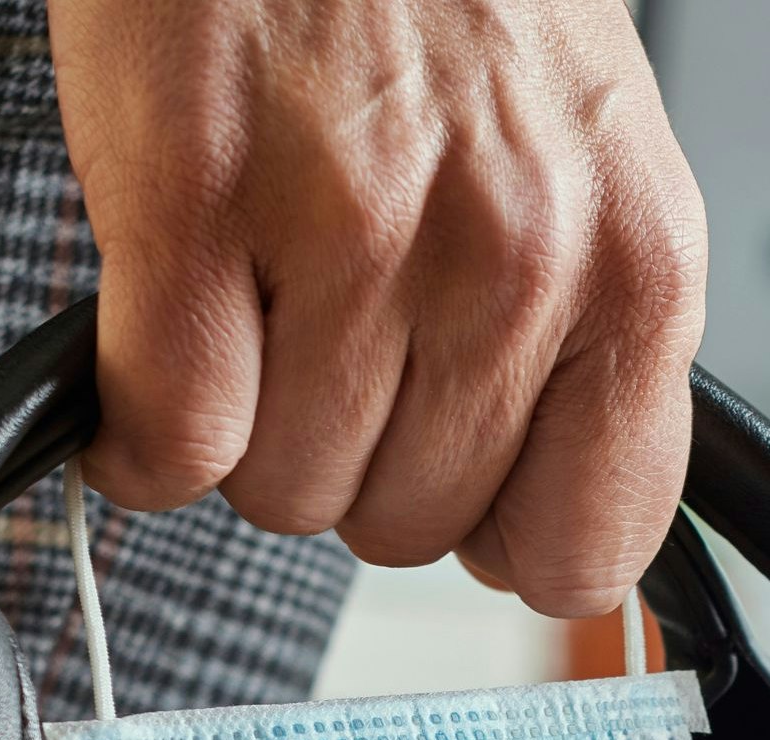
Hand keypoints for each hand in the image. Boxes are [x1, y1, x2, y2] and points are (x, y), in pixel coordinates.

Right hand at [52, 0, 707, 618]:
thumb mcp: (586, 163)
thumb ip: (583, 341)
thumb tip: (550, 540)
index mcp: (635, 264)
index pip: (583, 546)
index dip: (497, 530)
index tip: (454, 479)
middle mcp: (516, 262)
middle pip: (410, 529)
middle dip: (356, 453)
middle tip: (333, 326)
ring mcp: (358, 238)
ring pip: (283, 490)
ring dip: (247, 423)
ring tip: (256, 287)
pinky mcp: (200, 204)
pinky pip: (169, 435)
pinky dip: (133, 425)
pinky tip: (153, 339)